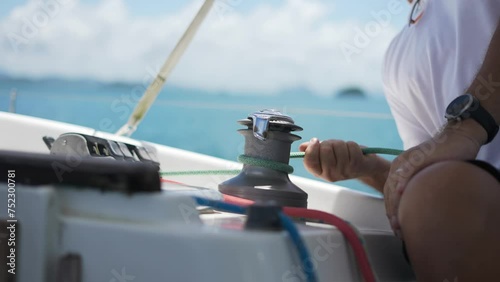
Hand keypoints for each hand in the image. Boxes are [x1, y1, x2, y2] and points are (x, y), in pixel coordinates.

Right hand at [299, 138, 387, 185]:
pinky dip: (352, 145)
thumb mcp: (326, 156)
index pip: (309, 161)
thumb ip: (313, 151)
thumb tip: (302, 147)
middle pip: (324, 150)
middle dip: (330, 143)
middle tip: (334, 147)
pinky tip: (354, 152)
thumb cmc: (342, 159)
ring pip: (338, 146)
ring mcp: (343, 170)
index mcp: (320, 172)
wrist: (364, 167)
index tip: (316, 141)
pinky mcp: (356, 165)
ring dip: (342, 143)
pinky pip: (350, 146)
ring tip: (345, 150)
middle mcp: (330, 174)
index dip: (312, 148)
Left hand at [384, 119, 485, 234]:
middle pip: (389, 191)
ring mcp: (408, 160)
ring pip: (395, 184)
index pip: (389, 194)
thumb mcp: (426, 175)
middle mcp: (399, 164)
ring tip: (399, 221)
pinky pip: (408, 171)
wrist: (456, 138)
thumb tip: (414, 209)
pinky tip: (401, 193)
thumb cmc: (443, 159)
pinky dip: (403, 182)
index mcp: (397, 169)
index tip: (396, 228)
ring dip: (396, 204)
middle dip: (392, 212)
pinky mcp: (419, 156)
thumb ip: (416, 187)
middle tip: (397, 230)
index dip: (391, 211)